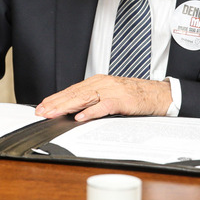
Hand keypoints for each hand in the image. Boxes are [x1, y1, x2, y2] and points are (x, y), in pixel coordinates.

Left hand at [34, 74, 171, 121]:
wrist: (158, 94)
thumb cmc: (134, 96)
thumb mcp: (110, 95)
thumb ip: (93, 100)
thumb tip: (74, 111)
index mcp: (97, 82)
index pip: (71, 91)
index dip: (55, 99)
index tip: (41, 107)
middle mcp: (102, 84)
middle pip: (74, 94)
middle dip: (55, 103)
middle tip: (41, 111)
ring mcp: (112, 91)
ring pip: (84, 98)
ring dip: (66, 106)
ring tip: (53, 113)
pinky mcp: (122, 100)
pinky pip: (104, 106)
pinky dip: (91, 112)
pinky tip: (80, 117)